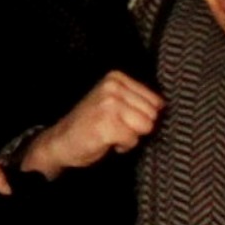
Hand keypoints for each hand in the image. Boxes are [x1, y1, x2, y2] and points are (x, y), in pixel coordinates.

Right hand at [21, 71, 163, 179]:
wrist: (60, 141)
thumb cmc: (91, 123)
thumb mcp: (114, 101)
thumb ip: (137, 99)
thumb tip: (164, 106)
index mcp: (117, 77)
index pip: (154, 100)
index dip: (142, 116)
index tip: (124, 118)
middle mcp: (113, 87)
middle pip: (152, 114)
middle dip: (138, 126)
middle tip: (116, 127)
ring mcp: (109, 104)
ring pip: (145, 126)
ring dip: (131, 136)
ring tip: (112, 133)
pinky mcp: (106, 124)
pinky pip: (133, 140)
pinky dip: (123, 146)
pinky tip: (107, 141)